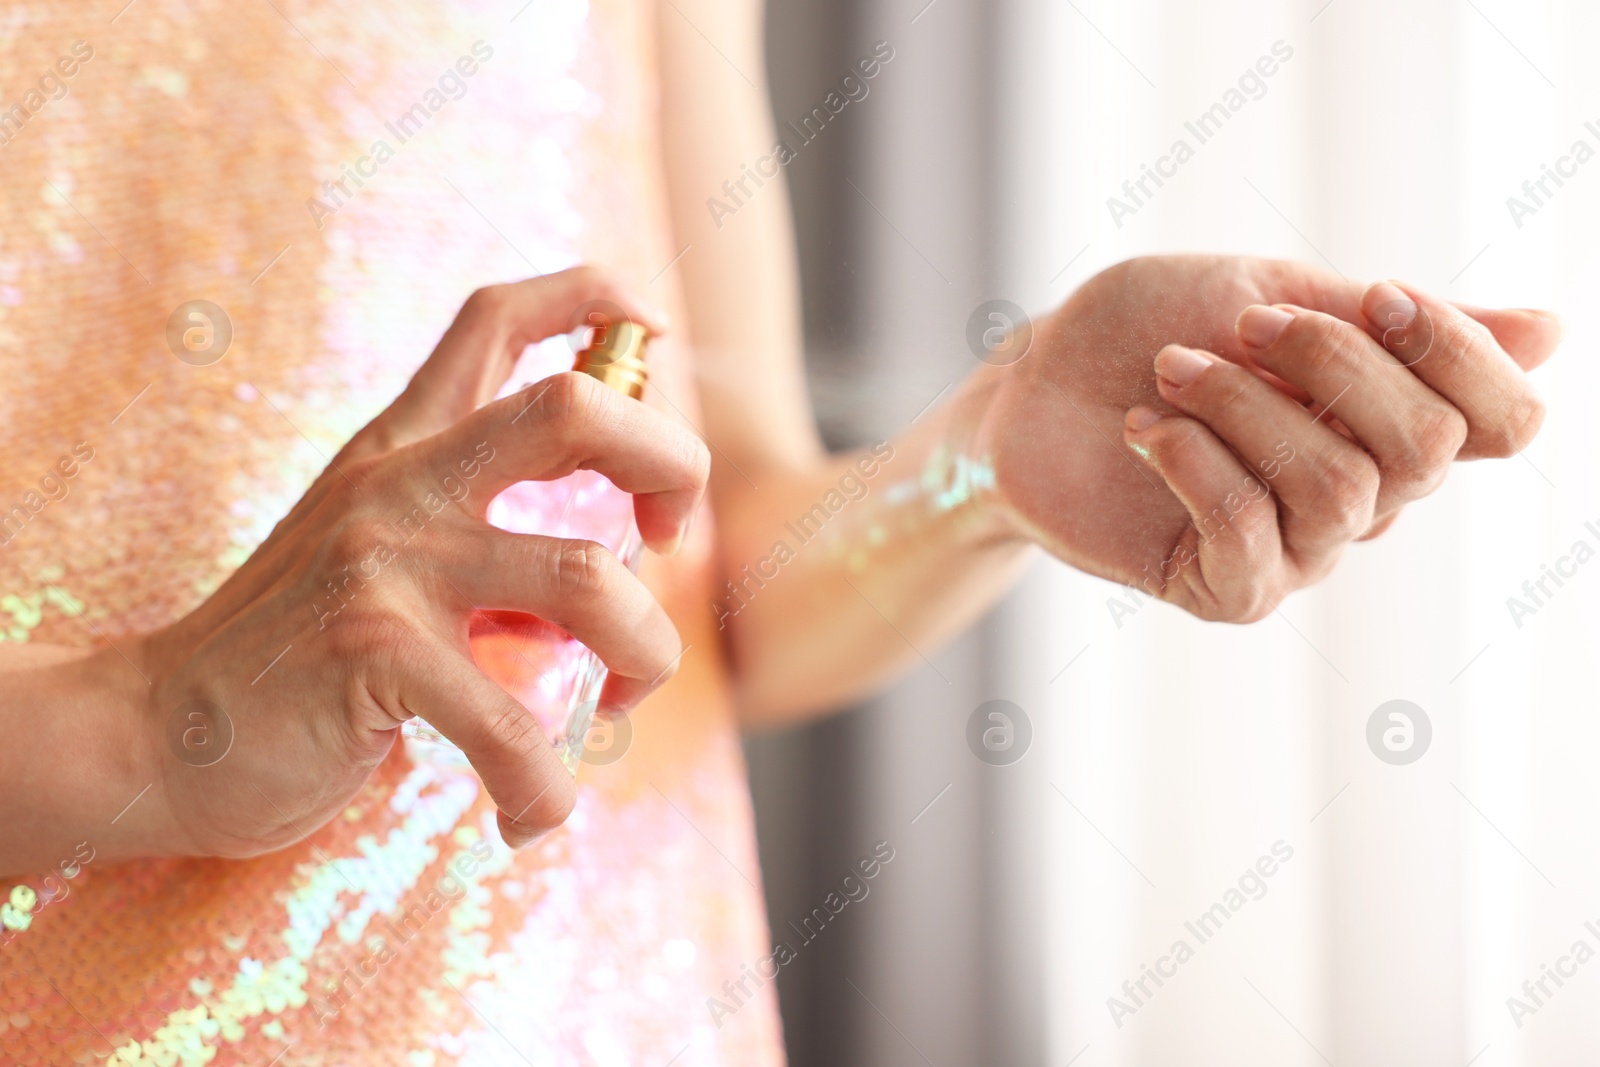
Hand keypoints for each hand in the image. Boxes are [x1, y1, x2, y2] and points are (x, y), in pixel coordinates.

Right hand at [132, 267, 707, 856]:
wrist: (155, 731)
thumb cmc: (293, 655)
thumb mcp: (375, 550)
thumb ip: (473, 530)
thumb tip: (608, 558)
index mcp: (403, 446)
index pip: (497, 319)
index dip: (589, 297)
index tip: (650, 326)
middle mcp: (402, 483)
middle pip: (574, 410)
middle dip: (671, 463)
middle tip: (669, 540)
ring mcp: (389, 563)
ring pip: (588, 579)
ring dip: (645, 651)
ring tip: (620, 699)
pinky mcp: (373, 653)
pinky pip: (513, 724)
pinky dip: (544, 783)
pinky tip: (530, 812)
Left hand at [976, 255, 1559, 619]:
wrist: (1030, 385)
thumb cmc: (1145, 330)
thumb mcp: (1268, 295)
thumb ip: (1387, 320)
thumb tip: (1552, 332)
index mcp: (1387, 416)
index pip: (1505, 421)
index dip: (1462, 358)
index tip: (1377, 297)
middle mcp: (1363, 494)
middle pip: (1425, 451)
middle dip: (1331, 367)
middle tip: (1236, 326)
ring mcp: (1297, 550)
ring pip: (1337, 491)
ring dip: (1241, 409)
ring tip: (1167, 372)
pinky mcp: (1225, 587)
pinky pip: (1249, 537)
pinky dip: (1193, 464)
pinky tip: (1142, 429)